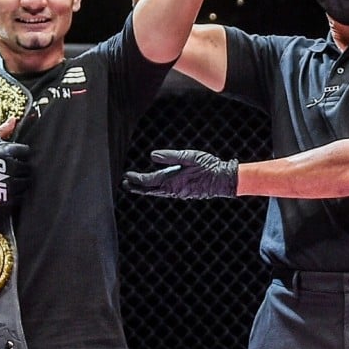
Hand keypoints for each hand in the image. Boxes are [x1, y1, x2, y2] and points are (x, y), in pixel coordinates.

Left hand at [123, 149, 237, 199]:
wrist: (223, 180)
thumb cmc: (209, 166)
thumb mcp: (189, 156)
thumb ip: (170, 156)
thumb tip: (152, 155)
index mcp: (172, 181)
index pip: (148, 181)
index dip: (135, 179)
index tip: (126, 175)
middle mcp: (173, 190)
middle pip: (149, 190)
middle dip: (136, 187)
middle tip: (125, 184)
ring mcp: (178, 193)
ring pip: (156, 193)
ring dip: (145, 190)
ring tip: (136, 187)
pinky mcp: (184, 193)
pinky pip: (165, 193)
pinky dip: (155, 191)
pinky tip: (156, 187)